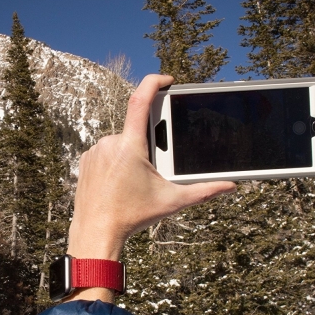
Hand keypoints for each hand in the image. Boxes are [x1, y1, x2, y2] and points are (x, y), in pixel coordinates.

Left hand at [66, 74, 235, 301]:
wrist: (96, 233)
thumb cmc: (132, 216)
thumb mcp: (171, 201)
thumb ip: (203, 191)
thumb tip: (229, 186)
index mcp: (130, 146)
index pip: (140, 100)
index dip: (154, 82)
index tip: (166, 80)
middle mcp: (109, 143)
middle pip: (136, 131)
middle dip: (149, 145)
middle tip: (151, 171)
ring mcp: (95, 152)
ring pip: (120, 143)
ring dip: (132, 155)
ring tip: (134, 182)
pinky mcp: (85, 162)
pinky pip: (105, 153)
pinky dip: (116, 162)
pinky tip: (119, 183)